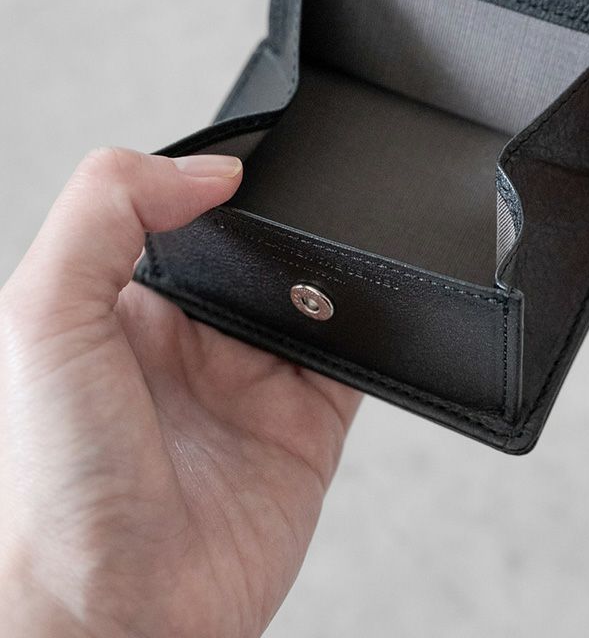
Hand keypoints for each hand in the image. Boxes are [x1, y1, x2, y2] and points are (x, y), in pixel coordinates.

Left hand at [0, 149, 359, 637]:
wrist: (110, 618)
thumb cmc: (52, 483)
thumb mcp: (43, 315)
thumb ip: (107, 213)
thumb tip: (207, 169)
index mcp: (125, 306)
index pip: (183, 217)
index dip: (213, 187)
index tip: (247, 165)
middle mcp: (192, 342)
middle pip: (260, 253)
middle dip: (286, 231)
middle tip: (299, 221)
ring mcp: (252, 385)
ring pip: (316, 298)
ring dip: (334, 277)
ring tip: (329, 273)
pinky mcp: (306, 429)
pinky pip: (357, 360)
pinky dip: (375, 331)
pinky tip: (368, 313)